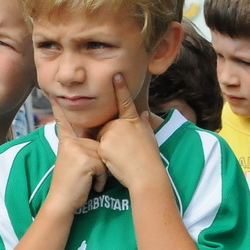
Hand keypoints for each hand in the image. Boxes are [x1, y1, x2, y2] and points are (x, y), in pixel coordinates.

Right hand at [44, 104, 108, 217]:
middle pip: (98, 143)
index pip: (64, 121)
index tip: (52, 92)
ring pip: (103, 155)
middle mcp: (70, 142)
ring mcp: (77, 150)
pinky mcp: (85, 160)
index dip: (59, 107)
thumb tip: (96, 141)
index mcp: (66, 141)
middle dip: (100, 163)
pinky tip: (91, 186)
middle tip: (86, 177)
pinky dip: (102, 180)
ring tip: (88, 182)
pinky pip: (104, 166)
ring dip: (101, 173)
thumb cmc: (71, 185)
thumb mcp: (73, 162)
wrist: (62, 203)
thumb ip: (81, 149)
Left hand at [95, 74, 166, 191]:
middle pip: (107, 126)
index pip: (125, 101)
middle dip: (110, 136)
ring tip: (122, 157)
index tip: (116, 75)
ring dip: (107, 146)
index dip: (121, 87)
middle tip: (125, 151)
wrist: (145, 173)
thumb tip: (144, 113)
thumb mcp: (149, 136)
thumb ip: (144, 123)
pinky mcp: (103, 145)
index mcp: (133, 120)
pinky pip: (99, 148)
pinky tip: (115, 161)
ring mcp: (111, 133)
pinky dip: (104, 155)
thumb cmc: (150, 157)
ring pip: (102, 137)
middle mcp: (121, 123)